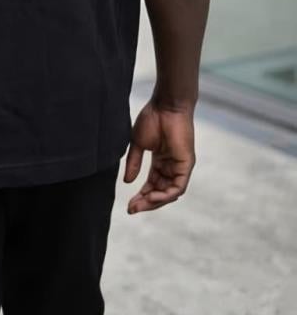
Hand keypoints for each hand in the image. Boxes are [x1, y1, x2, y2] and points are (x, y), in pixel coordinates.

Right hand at [124, 99, 195, 213]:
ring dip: (154, 201)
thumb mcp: (138, 144)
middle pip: (160, 192)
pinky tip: (153, 197)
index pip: (152, 185)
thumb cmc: (153, 119)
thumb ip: (134, 163)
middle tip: (131, 209)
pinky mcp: (186, 165)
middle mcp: (171, 167)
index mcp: (161, 161)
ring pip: (169, 193)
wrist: (165, 105)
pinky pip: (178, 187)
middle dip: (146, 202)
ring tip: (139, 205)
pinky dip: (166, 195)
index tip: (129, 204)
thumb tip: (128, 182)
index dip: (141, 195)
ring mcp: (180, 167)